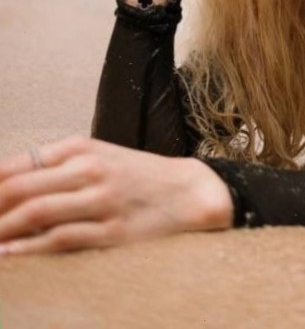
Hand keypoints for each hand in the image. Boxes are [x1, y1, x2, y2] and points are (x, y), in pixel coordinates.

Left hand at [0, 136, 233, 255]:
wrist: (187, 192)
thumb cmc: (135, 176)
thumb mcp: (98, 156)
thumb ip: (57, 167)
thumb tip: (7, 185)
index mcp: (81, 148)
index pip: (19, 164)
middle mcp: (89, 169)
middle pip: (21, 188)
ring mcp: (100, 200)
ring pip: (36, 213)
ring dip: (3, 229)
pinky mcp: (111, 232)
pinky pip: (60, 240)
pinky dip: (28, 249)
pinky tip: (9, 255)